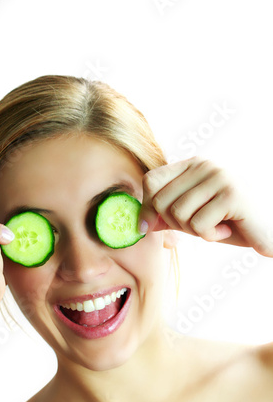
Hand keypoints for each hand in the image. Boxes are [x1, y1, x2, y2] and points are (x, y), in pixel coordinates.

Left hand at [138, 157, 272, 257]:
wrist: (267, 230)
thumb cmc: (227, 223)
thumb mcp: (192, 217)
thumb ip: (166, 216)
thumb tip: (140, 224)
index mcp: (192, 165)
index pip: (151, 180)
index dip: (147, 207)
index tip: (152, 226)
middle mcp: (204, 165)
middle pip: (161, 200)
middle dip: (175, 224)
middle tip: (199, 226)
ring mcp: (219, 176)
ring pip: (178, 214)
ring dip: (195, 231)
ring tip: (216, 226)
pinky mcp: (231, 193)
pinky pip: (199, 225)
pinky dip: (211, 236)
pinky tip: (227, 228)